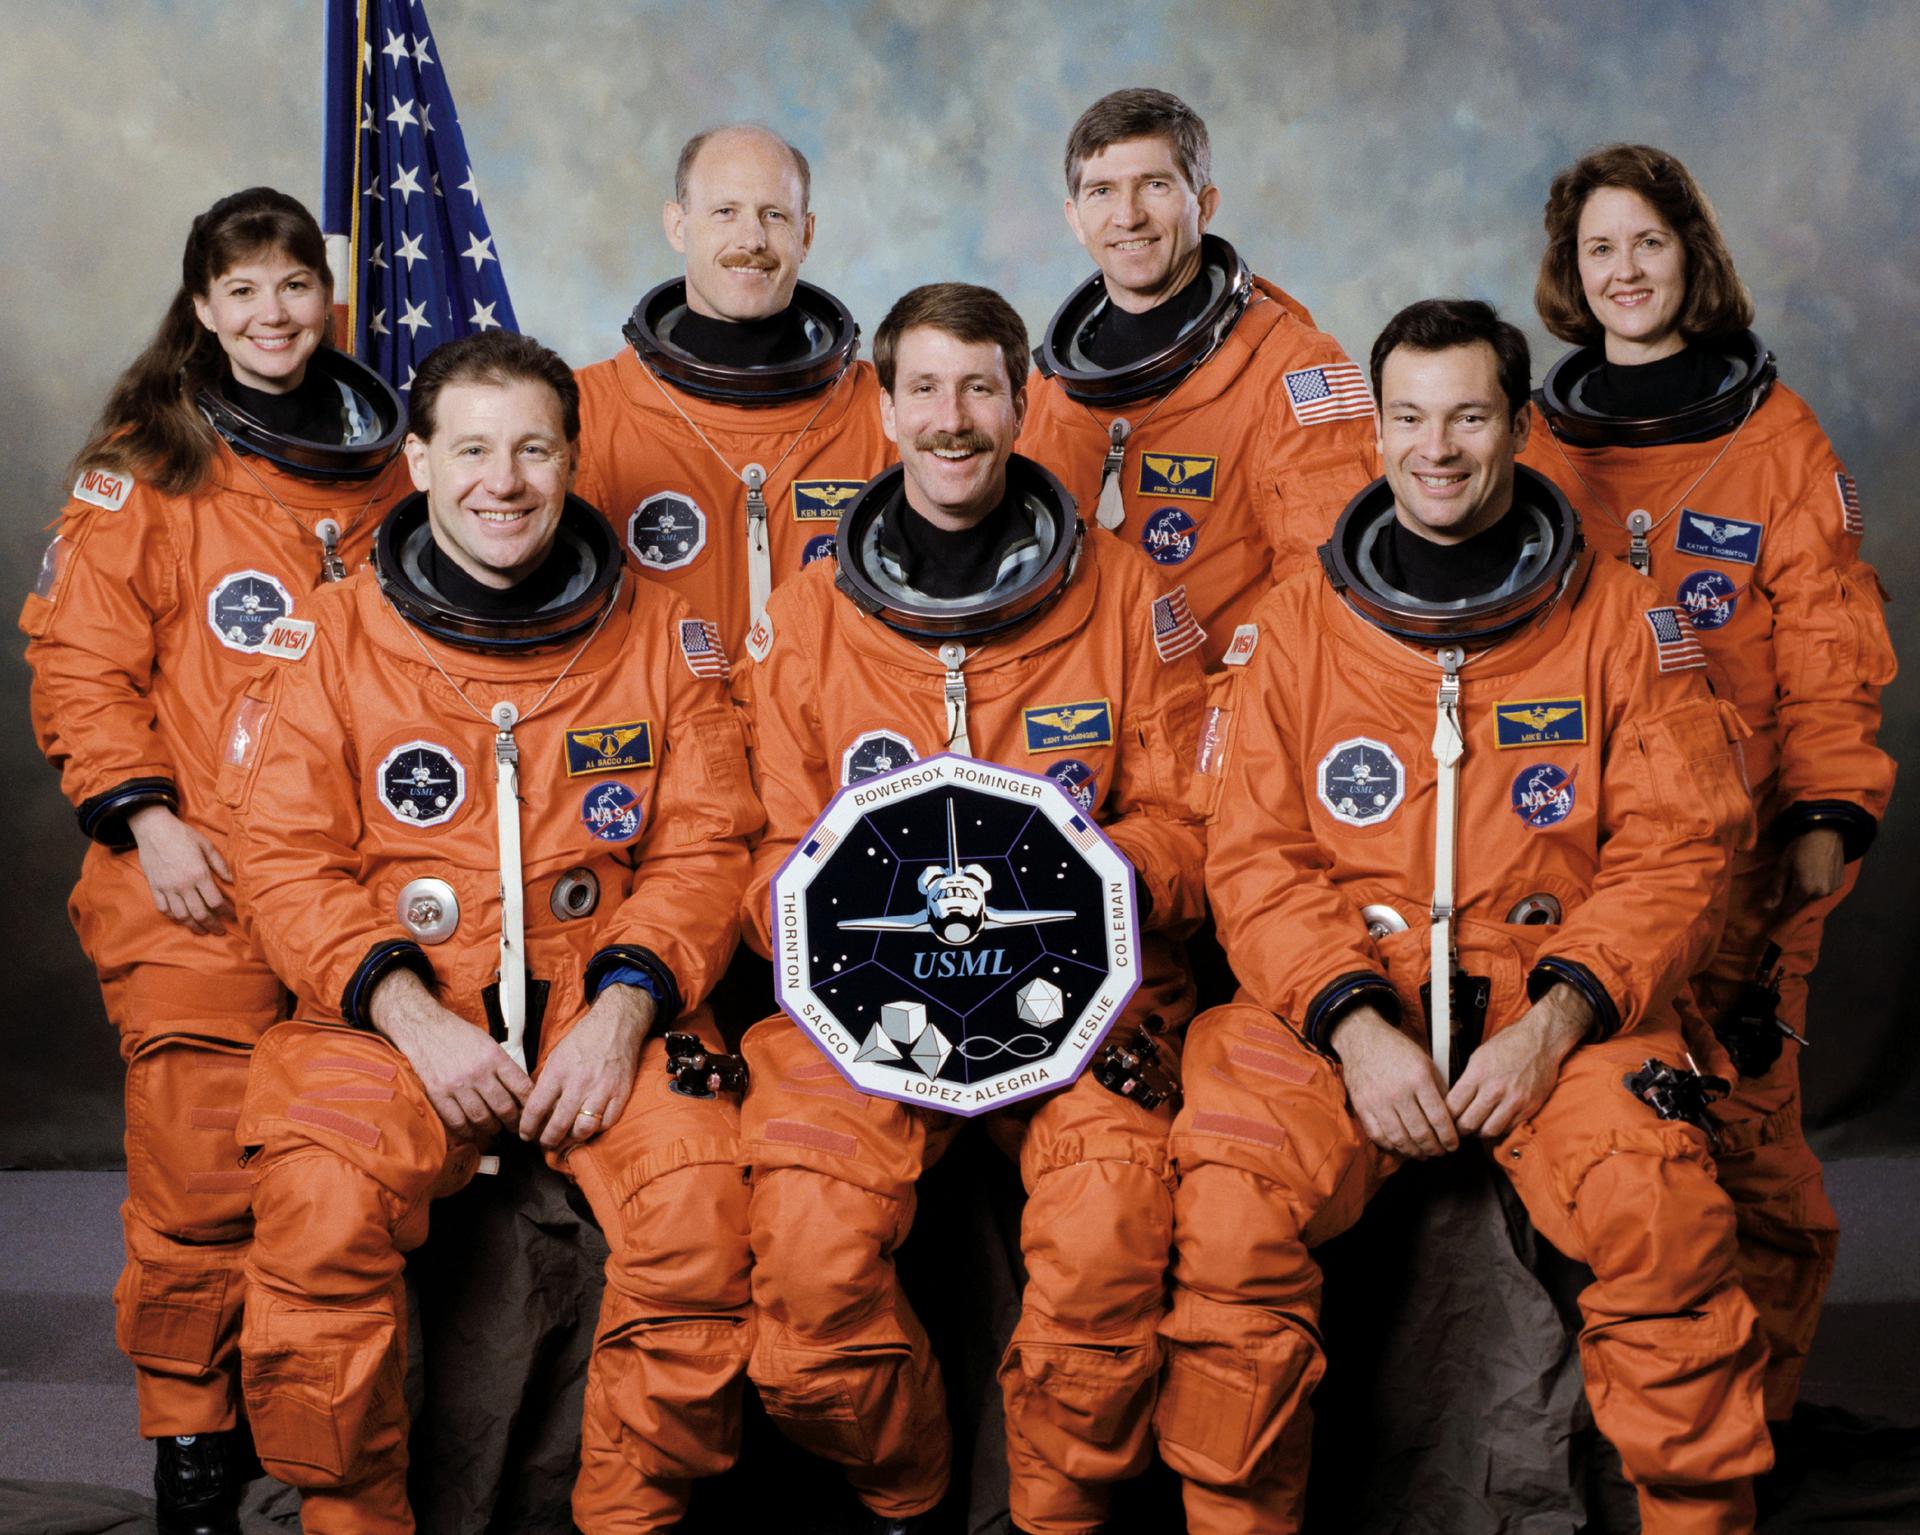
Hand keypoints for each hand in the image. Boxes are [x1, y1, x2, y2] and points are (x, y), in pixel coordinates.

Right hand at [128, 805, 231, 933]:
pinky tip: (182, 920)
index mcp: (199, 874)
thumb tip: (233, 881)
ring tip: (203, 930)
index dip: (226, 912)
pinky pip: (164, 909)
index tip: (232, 916)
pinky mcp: (154, 887)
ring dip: (194, 926)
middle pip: (200, 913)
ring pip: (181, 915)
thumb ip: (221, 865)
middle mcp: (183, 884)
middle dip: (212, 925)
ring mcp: (167, 888)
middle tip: (220, 930)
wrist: (154, 829)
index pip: (216, 901)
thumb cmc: (183, 835)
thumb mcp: (207, 846)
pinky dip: (174, 918)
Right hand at [368, 968, 531, 1139]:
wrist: (424, 1027)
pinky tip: (472, 1132)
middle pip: (504, 1107)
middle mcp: (478, 1072)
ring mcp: (457, 1085)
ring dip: (491, 1128)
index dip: (530, 1105)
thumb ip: (502, 1065)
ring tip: (495, 1129)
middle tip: (515, 1127)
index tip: (531, 1113)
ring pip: (482, 1118)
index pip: (522, 1087)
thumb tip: (520, 1090)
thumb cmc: (458, 1035)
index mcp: (494, 1057)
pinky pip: (457, 1121)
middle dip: (513, 1121)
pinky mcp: (438, 1094)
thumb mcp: (488, 1043)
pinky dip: (467, 1131)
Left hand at [520, 984, 655, 1149]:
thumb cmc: (583, 1039)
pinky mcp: (620, 1093)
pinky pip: (606, 1122)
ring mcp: (602, 1090)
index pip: (536, 1108)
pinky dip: (596, 1129)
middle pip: (559, 1124)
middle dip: (548, 1140)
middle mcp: (579, 1083)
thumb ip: (547, 1082)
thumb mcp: (557, 1056)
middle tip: (544, 1144)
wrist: (616, 1025)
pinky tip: (588, 1126)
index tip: (525, 1134)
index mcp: (559, 1071)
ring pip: (584, 1128)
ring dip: (572, 1139)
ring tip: (566, 1139)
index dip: (527, 1127)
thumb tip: (537, 1108)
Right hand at [1330, 1005, 1457, 1157]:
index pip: (1439, 1118)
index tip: (1453, 1145)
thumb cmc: (1398, 1051)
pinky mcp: (1362, 1107)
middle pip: (1421, 1133)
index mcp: (1419, 1079)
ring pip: (1400, 1139)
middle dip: (1434, 1148)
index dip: (1449, 1138)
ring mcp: (1377, 1101)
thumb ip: (1439, 1090)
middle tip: (1440, 1152)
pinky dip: (1392, 1146)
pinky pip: (1378, 1135)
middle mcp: (1398, 1092)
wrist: (1363, 1039)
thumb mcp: (1427, 1063)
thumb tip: (1450, 1119)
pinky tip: (1402, 1147)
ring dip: (1415, 1152)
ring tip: (1423, 1153)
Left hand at [1447, 984, 1591, 1139]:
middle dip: (1459, 1129)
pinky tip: (1495, 1121)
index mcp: (1478, 1074)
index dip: (1446, 1116)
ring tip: (1476, 1127)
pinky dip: (1499, 1129)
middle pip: (1468, 1123)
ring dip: (1479, 1132)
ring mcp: (1514, 1100)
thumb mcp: (1478, 1056)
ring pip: (1489, 1131)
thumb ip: (1467, 1080)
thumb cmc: (1509, 1045)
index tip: (1445, 1118)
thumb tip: (1454, 1100)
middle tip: (1457, 1128)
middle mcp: (1495, 1089)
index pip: (1453, 1106)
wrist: (1540, 1041)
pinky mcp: (1529, 1107)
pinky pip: (1509, 1128)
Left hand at [1766, 828, 1845, 916]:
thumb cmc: (1799, 847)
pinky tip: (1817, 870)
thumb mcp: (1783, 866)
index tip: (1779, 890)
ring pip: (1814, 896)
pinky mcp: (1841, 883)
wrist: (1825, 832)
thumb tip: (1767, 908)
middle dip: (1795, 894)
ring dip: (1808, 890)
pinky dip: (1820, 884)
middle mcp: (1821, 894)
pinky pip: (1825, 889)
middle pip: (1802, 903)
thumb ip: (1776, 889)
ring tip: (1806, 871)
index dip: (1781, 901)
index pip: (1789, 908)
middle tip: (1793, 875)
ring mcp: (1833, 889)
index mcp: (1805, 891)